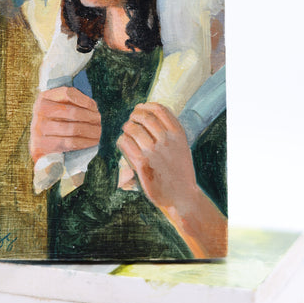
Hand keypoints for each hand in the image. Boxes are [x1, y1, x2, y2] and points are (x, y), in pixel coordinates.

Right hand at [29, 87, 100, 162]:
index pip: (67, 93)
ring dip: (90, 130)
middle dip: (90, 117)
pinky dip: (84, 142)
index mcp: (44, 97)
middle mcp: (39, 111)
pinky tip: (92, 141)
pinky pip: (69, 143)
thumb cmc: (56, 123)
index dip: (84, 100)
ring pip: (73, 128)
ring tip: (99, 132)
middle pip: (72, 112)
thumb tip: (93, 106)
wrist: (40, 147)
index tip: (94, 107)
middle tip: (99, 121)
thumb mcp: (60, 108)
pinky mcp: (42, 145)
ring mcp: (38, 128)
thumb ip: (73, 103)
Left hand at [117, 102, 226, 257]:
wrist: (182, 196)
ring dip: (126, 128)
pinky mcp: (143, 164)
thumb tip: (148, 112)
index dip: (146, 106)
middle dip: (134, 116)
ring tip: (126, 133)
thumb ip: (169, 130)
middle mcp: (167, 140)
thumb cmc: (179, 171)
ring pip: (132, 129)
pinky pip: (126, 143)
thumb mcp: (181, 146)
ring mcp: (154, 151)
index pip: (159, 109)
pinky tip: (123, 144)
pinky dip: (121, 141)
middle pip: (144, 117)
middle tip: (131, 121)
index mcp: (178, 134)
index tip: (140, 108)